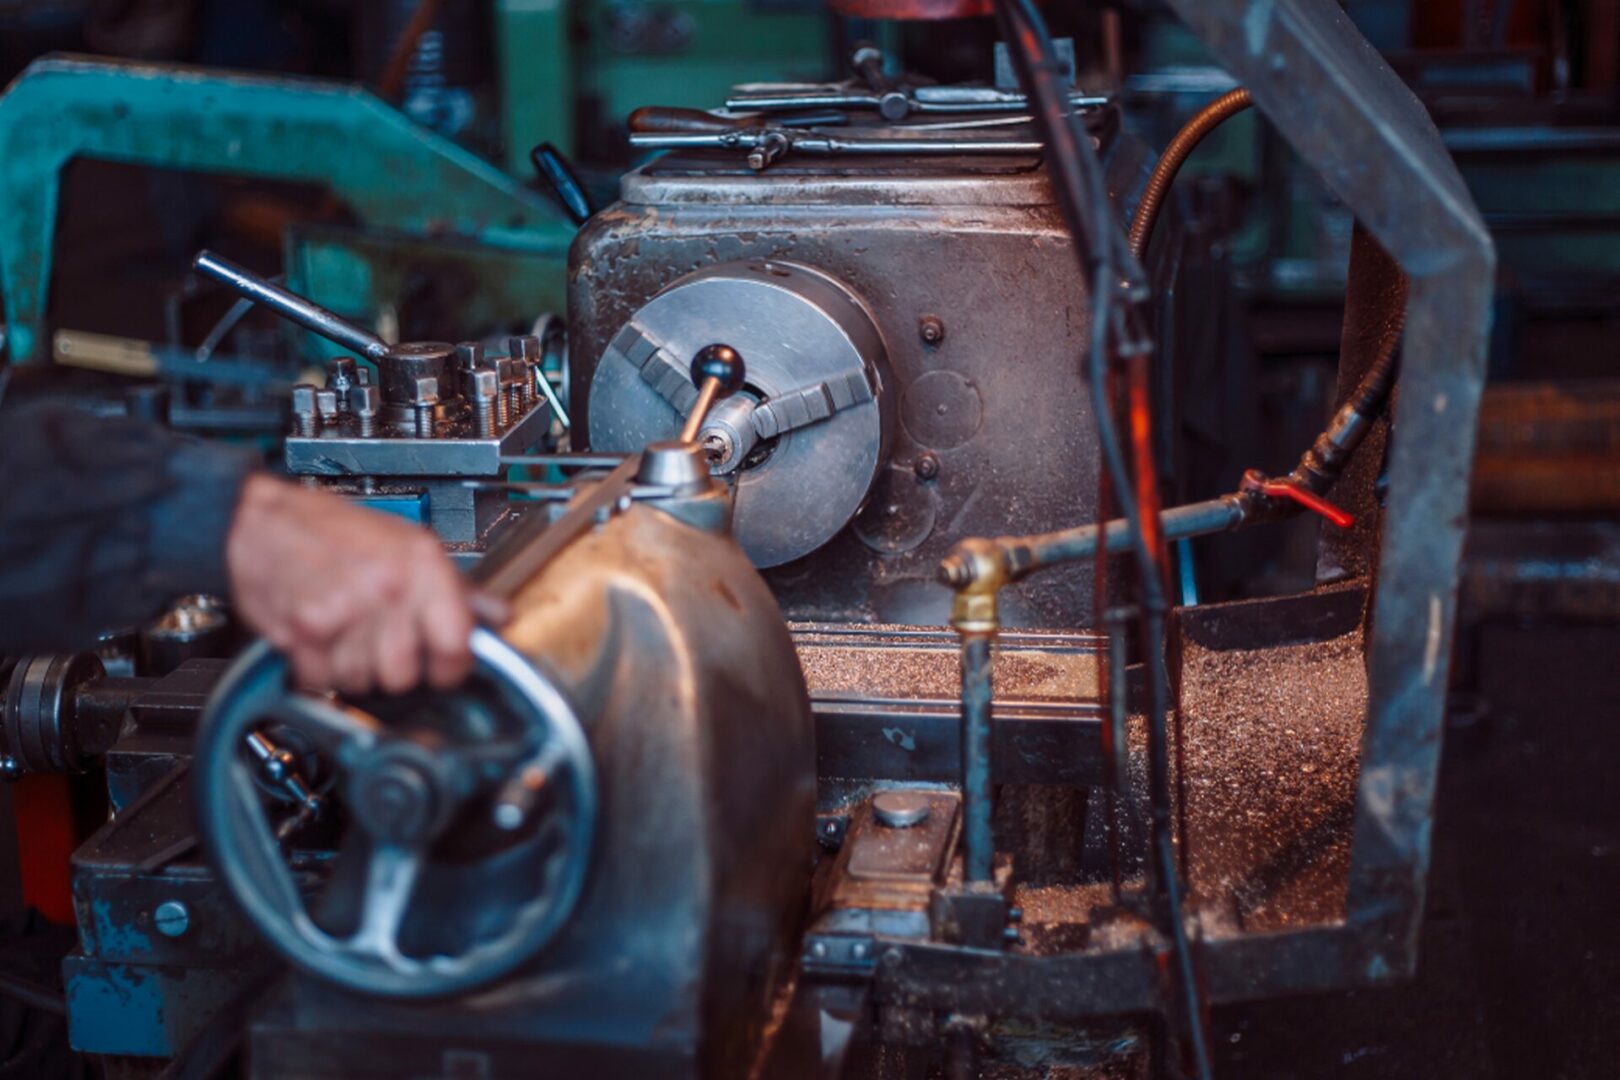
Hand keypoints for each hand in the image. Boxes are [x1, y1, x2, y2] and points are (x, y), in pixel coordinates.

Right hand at [225, 475, 507, 693]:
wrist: (261, 521)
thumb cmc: (331, 530)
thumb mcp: (407, 545)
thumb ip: (455, 587)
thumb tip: (497, 616)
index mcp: (423, 564)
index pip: (458, 644)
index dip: (451, 666)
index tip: (443, 667)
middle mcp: (390, 586)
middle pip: (406, 674)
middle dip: (393, 669)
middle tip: (379, 643)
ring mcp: (348, 608)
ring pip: (363, 681)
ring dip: (352, 668)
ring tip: (345, 632)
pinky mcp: (308, 628)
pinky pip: (322, 678)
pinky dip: (316, 667)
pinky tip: (319, 637)